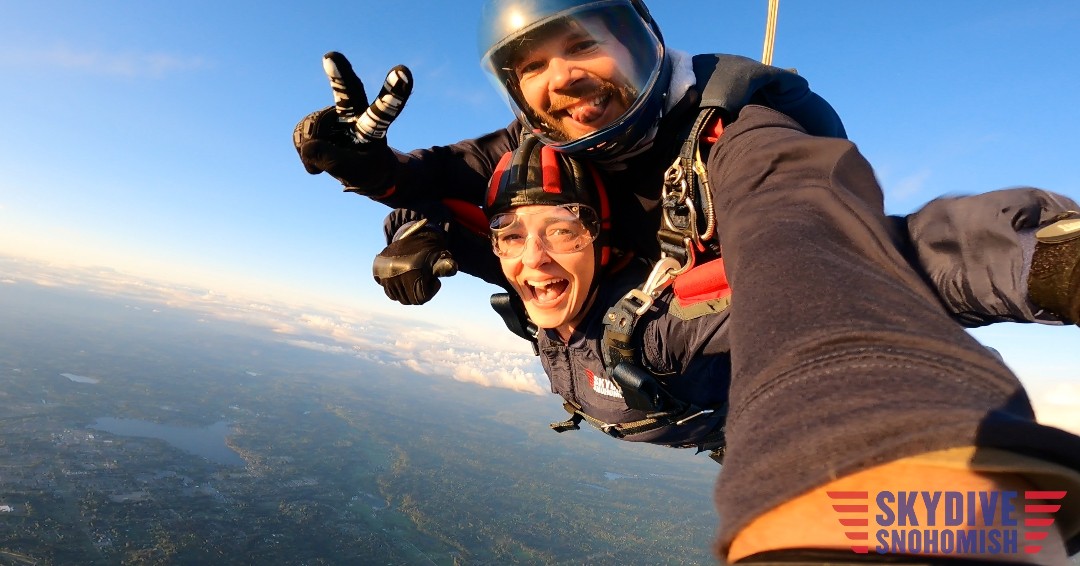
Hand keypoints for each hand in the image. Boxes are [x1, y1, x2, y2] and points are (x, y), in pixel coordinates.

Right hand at [293, 52, 412, 195]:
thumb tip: (307, 145)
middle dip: (340, 75)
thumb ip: (333, 161)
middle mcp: (353, 113)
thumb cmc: (368, 169)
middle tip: (331, 56)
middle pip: (348, 92)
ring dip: (314, 150)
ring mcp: (332, 115)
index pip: (383, 111)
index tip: (403, 71)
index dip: (393, 94)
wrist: (362, 170)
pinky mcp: (316, 120)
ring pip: (313, 129)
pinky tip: (319, 155)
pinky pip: (300, 136)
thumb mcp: (358, 172)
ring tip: (330, 161)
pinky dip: (306, 154)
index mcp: (373, 126)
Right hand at [372, 225, 457, 304]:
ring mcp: (385, 276)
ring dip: (408, 291)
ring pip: (398, 297)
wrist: (411, 234)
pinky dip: (397, 289)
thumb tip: (453, 268)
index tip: (434, 280)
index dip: (430, 291)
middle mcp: (396, 275)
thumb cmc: (430, 248)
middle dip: (418, 292)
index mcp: (412, 273)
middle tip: (424, 278)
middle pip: (409, 300)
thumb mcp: (440, 256)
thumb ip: (446, 266)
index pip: (420, 299)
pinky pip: (389, 292)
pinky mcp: (378, 274)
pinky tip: (404, 277)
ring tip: (414, 276)